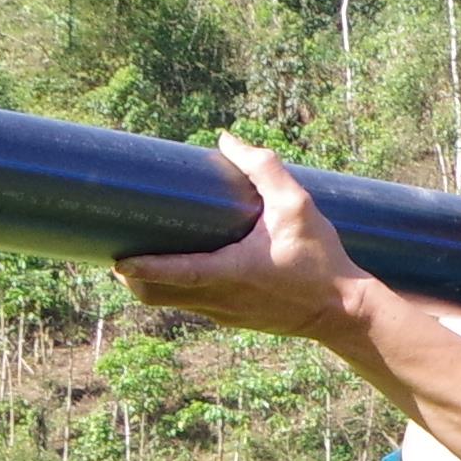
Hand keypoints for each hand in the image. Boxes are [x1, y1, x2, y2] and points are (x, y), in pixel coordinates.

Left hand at [117, 138, 383, 358]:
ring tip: (137, 254)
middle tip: (116, 250)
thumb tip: (227, 140)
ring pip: (171, 303)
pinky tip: (176, 267)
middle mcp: (220, 300)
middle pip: (157, 296)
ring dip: (150, 283)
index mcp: (231, 274)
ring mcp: (224, 314)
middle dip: (132, 277)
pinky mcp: (232, 319)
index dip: (142, 267)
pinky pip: (191, 304)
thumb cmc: (321, 260)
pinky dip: (174, 288)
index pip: (175, 274)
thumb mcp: (298, 207)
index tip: (116, 259)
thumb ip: (264, 169)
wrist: (345, 312)